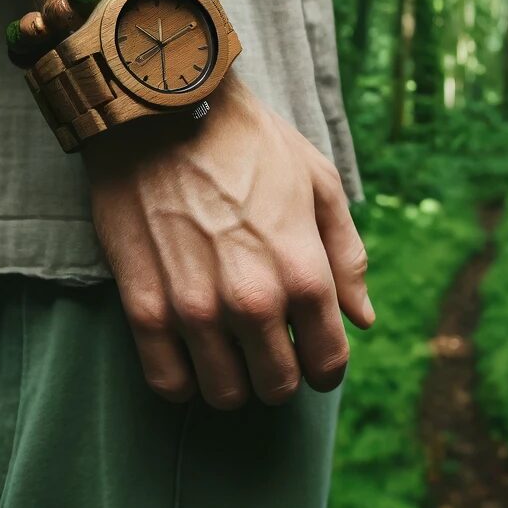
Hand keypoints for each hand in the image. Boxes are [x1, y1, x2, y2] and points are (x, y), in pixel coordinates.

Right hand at [83, 82, 373, 407]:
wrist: (162, 113)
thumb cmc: (248, 142)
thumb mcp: (319, 183)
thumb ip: (346, 257)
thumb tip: (362, 318)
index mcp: (303, 273)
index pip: (329, 365)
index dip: (327, 367)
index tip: (316, 355)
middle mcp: (252, 302)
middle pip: (278, 387)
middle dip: (282, 374)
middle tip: (271, 347)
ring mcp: (195, 310)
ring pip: (225, 394)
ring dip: (233, 380)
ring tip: (230, 349)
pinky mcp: (144, 308)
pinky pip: (168, 382)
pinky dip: (183, 380)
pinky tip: (190, 355)